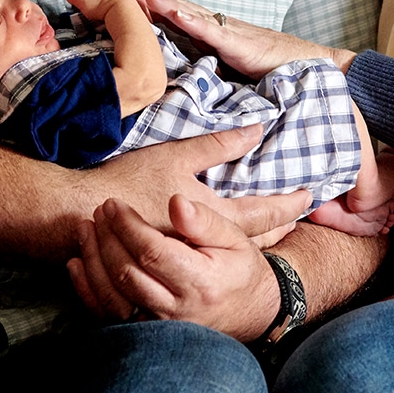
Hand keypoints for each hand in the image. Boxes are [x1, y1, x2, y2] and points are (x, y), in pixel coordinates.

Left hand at [69, 195, 283, 340]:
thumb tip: (175, 201)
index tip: (112, 204)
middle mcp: (177, 309)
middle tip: (98, 210)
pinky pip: (107, 315)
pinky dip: (87, 290)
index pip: (152, 251)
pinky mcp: (145, 334)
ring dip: (92, 259)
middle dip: (107, 238)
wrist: (251, 314)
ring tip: (85, 229)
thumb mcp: (235, 238)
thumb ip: (204, 220)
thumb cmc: (240, 270)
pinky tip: (77, 264)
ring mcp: (159, 327)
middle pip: (127, 272)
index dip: (127, 226)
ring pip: (113, 295)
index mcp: (200, 282)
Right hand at [74, 125, 307, 237]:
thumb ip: (219, 145)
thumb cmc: (130, 181)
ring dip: (259, 242)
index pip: (265, 213)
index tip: (310, 195)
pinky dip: (227, 251)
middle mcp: (208, 243)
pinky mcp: (171, 264)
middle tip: (300, 217)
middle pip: (257, 240)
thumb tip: (258, 128)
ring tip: (277, 232)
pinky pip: (210, 260)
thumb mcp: (177, 155)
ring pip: (236, 254)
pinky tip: (229, 246)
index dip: (290, 203)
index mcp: (214, 216)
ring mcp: (191, 257)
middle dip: (281, 228)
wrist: (83, 215)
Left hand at [145, 0, 354, 76]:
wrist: (305, 65)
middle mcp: (216, 27)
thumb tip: (179, 74)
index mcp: (211, 33)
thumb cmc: (269, 67)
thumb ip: (205, 65)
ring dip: (164, 2)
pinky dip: (192, 20)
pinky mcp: (239, 44)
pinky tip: (174, 12)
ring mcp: (227, 32)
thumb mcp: (228, 67)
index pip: (173, 17)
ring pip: (189, 14)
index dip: (148, 7)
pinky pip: (212, 30)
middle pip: (175, 9)